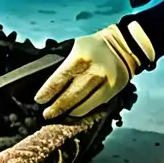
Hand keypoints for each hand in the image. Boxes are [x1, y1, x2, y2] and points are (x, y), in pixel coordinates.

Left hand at [35, 22, 154, 119]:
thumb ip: (64, 64)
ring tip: (58, 115)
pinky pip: (93, 107)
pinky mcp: (112, 92)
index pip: (59, 79)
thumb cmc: (94, 46)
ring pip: (82, 105)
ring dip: (68, 112)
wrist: (124, 46)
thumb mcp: (76, 47)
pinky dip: (82, 111)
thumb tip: (48, 84)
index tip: (39, 100)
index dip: (47, 92)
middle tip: (46, 114)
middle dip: (56, 107)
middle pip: (70, 95)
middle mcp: (92, 72)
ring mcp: (104, 83)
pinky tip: (74, 113)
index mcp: (80, 57)